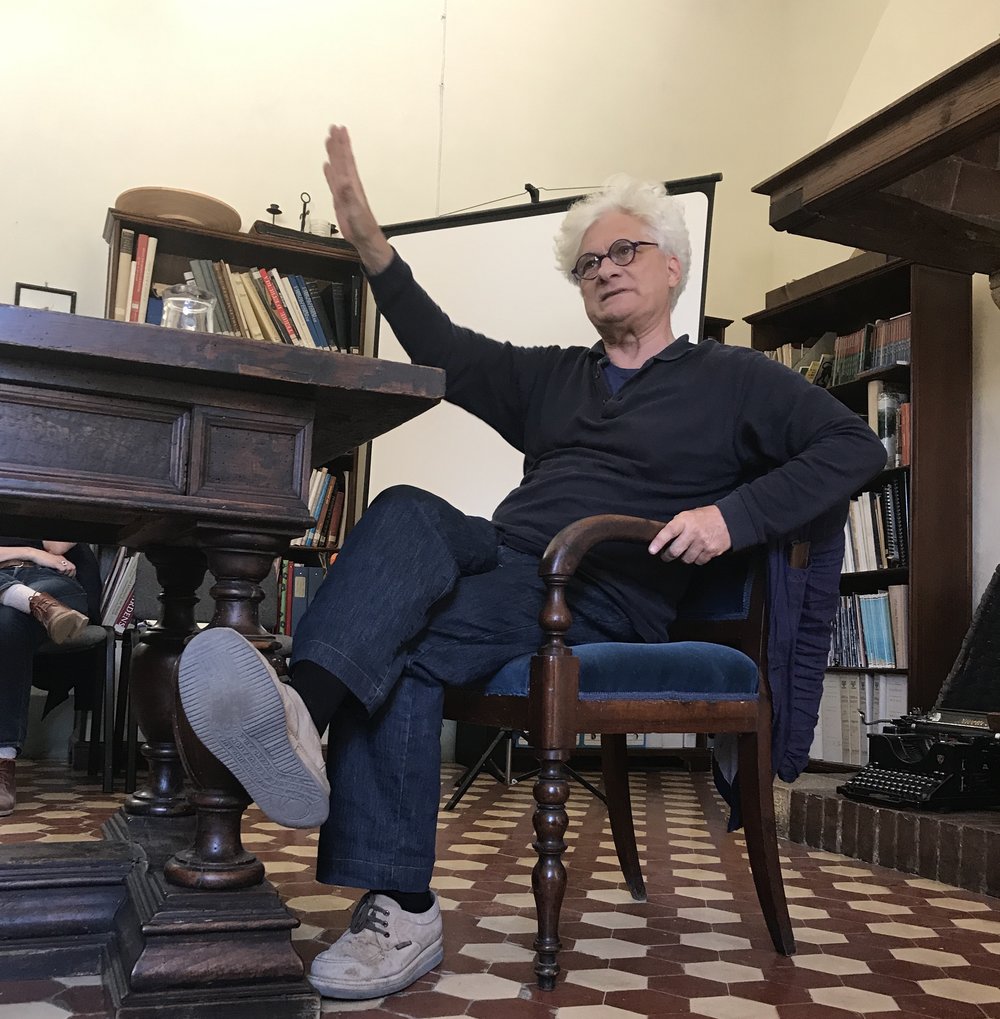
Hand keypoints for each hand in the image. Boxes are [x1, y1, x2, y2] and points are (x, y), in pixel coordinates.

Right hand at [37, 551, 75, 575]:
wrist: (36, 555)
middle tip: (64, 577)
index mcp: (62, 559)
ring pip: (69, 568)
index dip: (72, 573)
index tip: (69, 577)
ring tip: (59, 574)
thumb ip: (57, 566)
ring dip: (65, 573)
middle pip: (73, 568)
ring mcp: (59, 561)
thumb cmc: (42, 559)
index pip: (72, 566)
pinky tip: (56, 572)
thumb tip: (60, 573)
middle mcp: (62, 560)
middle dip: (70, 574)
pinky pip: (63, 569)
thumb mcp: (52, 563)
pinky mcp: (55, 563)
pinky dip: (61, 572)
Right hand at [323, 125, 393, 272]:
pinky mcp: (340, 199)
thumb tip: (343, 180)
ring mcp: (345, 191)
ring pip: (338, 167)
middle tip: (334, 128)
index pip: (346, 160)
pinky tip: (328, 167)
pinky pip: (333, 181)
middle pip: (342, 159)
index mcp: (352, 185)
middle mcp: (349, 185)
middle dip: (338, 143)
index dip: (342, 145)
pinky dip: (330, 173)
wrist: (365, 239)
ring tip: (330, 140)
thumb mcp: (355, 210)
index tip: (338, 130)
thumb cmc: (363, 227)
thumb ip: (348, 195)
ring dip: (334, 154)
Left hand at [648, 505, 731, 565]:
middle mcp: (693, 532)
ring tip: (686, 551)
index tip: (652, 550)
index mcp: (685, 521)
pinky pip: (698, 561)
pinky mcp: (711, 551)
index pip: (669, 532)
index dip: (659, 542)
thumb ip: (677, 525)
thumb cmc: (705, 517)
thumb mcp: (689, 515)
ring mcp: (703, 543)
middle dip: (667, 556)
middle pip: (675, 551)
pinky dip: (696, 559)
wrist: (729, 520)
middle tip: (666, 556)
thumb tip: (663, 538)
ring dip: (684, 557)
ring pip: (686, 559)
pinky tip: (698, 552)